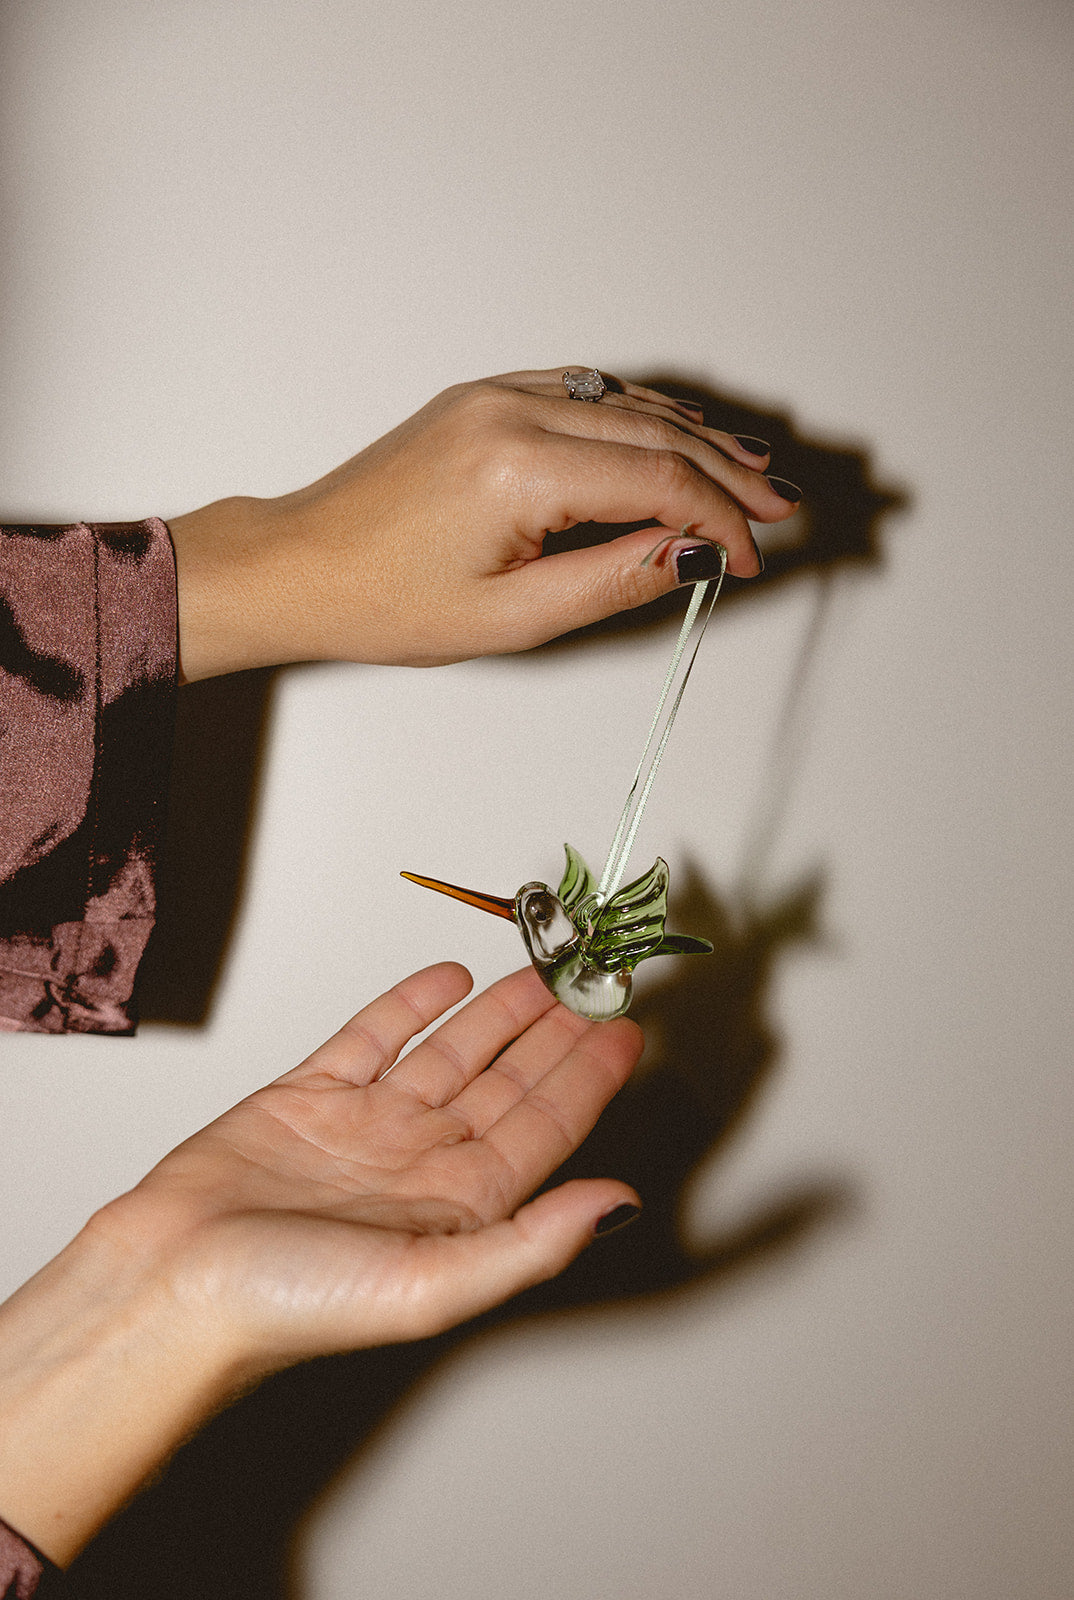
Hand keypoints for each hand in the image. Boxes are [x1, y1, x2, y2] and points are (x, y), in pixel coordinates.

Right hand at [0, 964, 640, 1562]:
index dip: (589, 1078)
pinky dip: (412, 1004)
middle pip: (506, 1082)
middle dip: (554, 1034)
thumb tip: (619, 1205)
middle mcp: (419, 1165)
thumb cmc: (286, 1306)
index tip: (625, 1030)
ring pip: (449, 1052)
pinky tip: (448, 977)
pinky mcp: (309, 1096)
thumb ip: (532, 1243)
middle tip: (594, 982)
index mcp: (457, 1210)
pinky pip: (374, 1038)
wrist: (169, 1281)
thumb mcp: (431, 1284)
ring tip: (539, 972)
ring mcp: (366, 1126)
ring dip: (497, 1012)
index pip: (544, 1129)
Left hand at [168, 367, 800, 679]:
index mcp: (518, 470)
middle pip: (654, 431)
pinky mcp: (483, 398)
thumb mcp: (514, 618)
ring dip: (693, 435)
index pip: (657, 481)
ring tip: (750, 465)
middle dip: (726, 469)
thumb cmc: (388, 601)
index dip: (719, 518)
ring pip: (625, 402)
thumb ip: (613, 580)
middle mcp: (510, 413)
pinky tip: (674, 433)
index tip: (750, 554)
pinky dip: (640, 416)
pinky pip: (584, 393)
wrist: (304, 565)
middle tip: (780, 501)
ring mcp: (495, 395)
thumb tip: (692, 554)